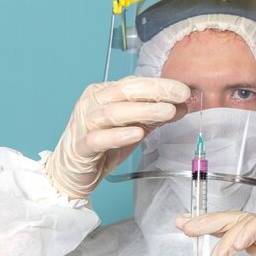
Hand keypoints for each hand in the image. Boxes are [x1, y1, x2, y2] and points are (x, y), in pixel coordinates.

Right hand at [46, 76, 188, 197]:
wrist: (71, 172)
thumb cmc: (103, 147)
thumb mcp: (135, 128)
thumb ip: (157, 116)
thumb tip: (184, 105)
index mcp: (103, 93)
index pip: (133, 83)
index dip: (159, 84)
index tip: (183, 89)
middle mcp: (91, 103)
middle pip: (124, 91)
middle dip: (155, 91)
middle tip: (179, 95)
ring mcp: (84, 124)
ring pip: (112, 112)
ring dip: (142, 110)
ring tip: (167, 112)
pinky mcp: (81, 147)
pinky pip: (98, 139)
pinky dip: (119, 135)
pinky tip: (137, 134)